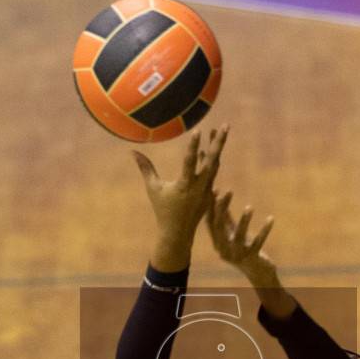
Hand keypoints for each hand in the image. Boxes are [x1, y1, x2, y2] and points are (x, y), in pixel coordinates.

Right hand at [135, 124, 227, 271]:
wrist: (178, 233)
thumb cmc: (163, 210)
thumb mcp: (153, 189)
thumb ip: (146, 169)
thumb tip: (133, 151)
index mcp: (184, 186)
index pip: (190, 162)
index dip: (193, 146)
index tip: (199, 130)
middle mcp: (199, 187)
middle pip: (212, 161)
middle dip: (219, 143)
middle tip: (226, 125)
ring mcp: (207, 191)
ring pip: (215, 165)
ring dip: (217, 148)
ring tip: (221, 129)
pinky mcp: (210, 194)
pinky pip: (213, 173)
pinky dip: (212, 160)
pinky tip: (211, 149)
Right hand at [208, 190, 295, 319]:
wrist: (258, 274)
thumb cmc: (244, 251)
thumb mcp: (233, 235)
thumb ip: (227, 220)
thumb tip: (220, 199)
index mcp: (218, 242)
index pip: (211, 222)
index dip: (212, 206)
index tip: (215, 189)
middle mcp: (224, 250)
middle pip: (220, 227)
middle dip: (222, 209)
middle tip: (228, 192)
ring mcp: (238, 255)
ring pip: (239, 236)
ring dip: (245, 221)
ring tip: (249, 207)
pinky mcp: (252, 258)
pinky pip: (258, 242)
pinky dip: (264, 230)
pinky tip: (271, 219)